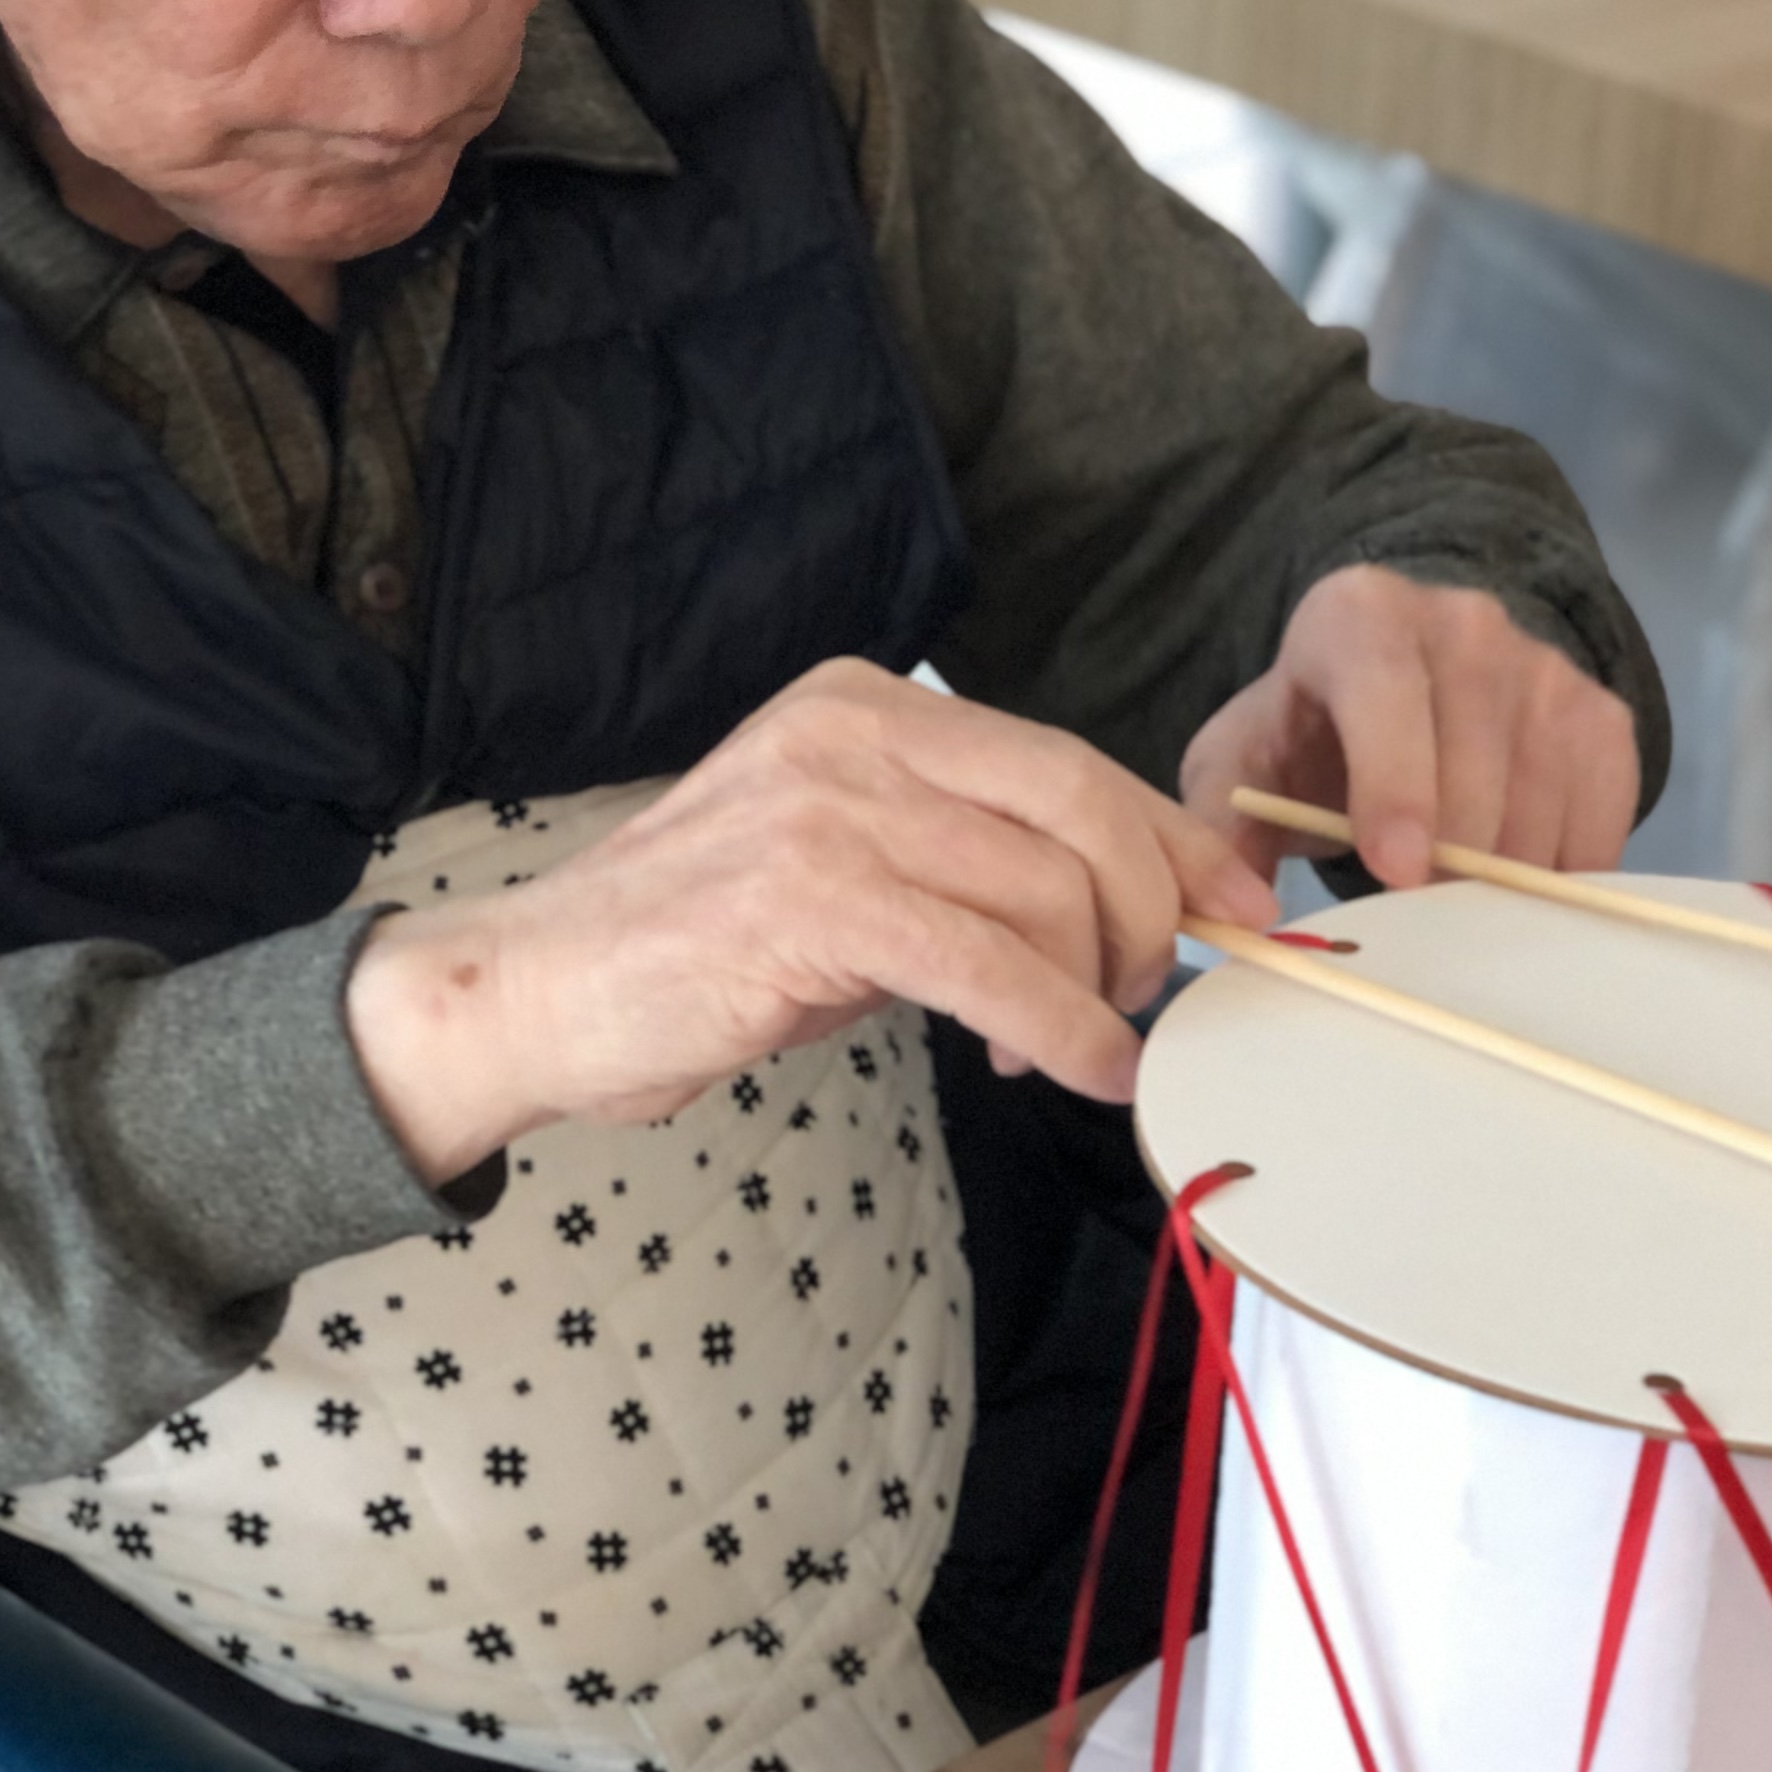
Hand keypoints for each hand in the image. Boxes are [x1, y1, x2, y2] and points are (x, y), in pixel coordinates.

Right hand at [345, 660, 1276, 1185]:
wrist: (536, 992)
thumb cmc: (694, 949)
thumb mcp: (843, 867)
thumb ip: (961, 863)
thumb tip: (1118, 909)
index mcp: (866, 704)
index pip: (1063, 757)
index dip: (1169, 835)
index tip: (1235, 903)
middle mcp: (853, 730)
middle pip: (1080, 804)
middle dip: (1149, 912)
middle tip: (1144, 997)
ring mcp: (829, 806)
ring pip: (1048, 888)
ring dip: (1093, 988)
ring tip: (1059, 1045)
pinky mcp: (811, 898)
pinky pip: (991, 963)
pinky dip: (1060, 1024)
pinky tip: (1072, 1067)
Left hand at [1180, 567, 1637, 890]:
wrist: (1395, 688)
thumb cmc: (1307, 733)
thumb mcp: (1240, 766)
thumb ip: (1220, 829)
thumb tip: (1238, 915)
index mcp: (1359, 616)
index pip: (1386, 695)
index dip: (1396, 785)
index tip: (1396, 870)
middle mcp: (1463, 623)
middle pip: (1473, 763)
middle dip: (1447, 861)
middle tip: (1415, 926)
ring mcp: (1543, 665)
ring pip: (1539, 800)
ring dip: (1502, 880)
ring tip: (1455, 914)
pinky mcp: (1600, 714)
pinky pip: (1600, 815)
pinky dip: (1564, 875)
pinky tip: (1517, 896)